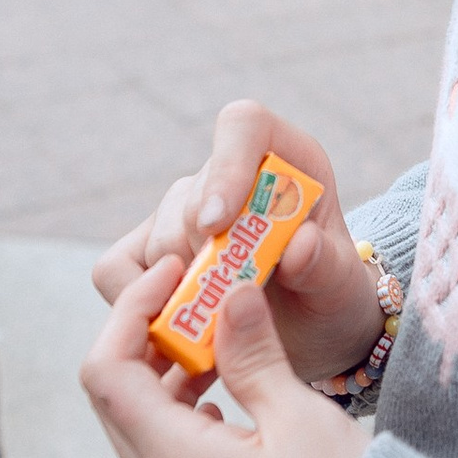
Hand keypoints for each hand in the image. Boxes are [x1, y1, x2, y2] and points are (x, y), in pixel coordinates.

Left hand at [81, 252, 366, 457]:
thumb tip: (229, 296)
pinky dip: (186, 418)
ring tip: (224, 341)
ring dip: (168, 380)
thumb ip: (255, 354)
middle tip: (201, 299)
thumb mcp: (302, 417)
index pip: (109, 373)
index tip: (178, 276)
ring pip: (142, 433)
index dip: (132, 314)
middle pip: (116, 402)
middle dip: (148, 341)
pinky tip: (236, 396)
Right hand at [92, 98, 379, 383]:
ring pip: (156, 240)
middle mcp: (228, 176)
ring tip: (222, 327)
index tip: (217, 225)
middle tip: (233, 303)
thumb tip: (299, 246)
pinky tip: (179, 328)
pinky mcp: (148, 252)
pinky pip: (116, 268)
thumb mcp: (342, 285)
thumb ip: (328, 264)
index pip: (243, 126)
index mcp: (283, 159)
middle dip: (206, 256)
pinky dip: (138, 302)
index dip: (226, 168)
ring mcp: (182, 211)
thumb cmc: (330, 295)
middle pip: (189, 196)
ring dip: (183, 289)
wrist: (311, 331)